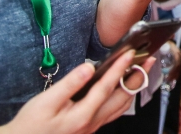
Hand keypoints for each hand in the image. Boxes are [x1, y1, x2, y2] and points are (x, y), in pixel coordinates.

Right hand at [2, 51, 154, 133]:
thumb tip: (88, 67)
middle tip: (149, 60)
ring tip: (141, 72)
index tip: (131, 53)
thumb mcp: (46, 102)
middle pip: (122, 98)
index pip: (107, 87)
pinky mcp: (88, 128)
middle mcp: (91, 122)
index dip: (120, 68)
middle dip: (138, 77)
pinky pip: (113, 112)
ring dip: (133, 88)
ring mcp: (91, 127)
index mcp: (83, 115)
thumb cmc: (30, 125)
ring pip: (121, 107)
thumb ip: (70, 84)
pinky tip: (122, 90)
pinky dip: (122, 98)